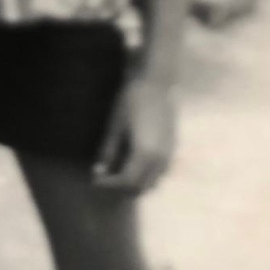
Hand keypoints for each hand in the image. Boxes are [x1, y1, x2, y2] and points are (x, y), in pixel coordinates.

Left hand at [93, 75, 176, 193]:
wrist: (155, 81)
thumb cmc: (131, 100)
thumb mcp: (115, 126)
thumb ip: (108, 152)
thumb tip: (98, 172)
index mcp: (145, 155)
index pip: (127, 182)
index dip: (110, 185)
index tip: (96, 180)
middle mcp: (160, 160)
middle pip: (142, 187)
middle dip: (123, 188)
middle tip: (106, 179)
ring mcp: (169, 154)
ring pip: (153, 181)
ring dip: (137, 183)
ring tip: (119, 173)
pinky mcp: (172, 147)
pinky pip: (160, 171)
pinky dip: (147, 175)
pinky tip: (135, 163)